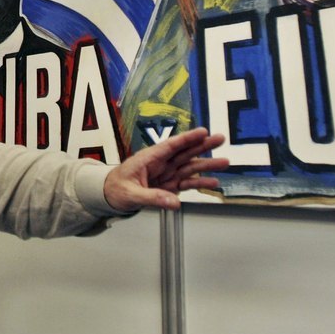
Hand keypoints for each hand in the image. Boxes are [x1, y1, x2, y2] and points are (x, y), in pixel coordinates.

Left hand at [102, 128, 228, 211]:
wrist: (109, 196)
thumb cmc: (116, 189)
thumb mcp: (131, 194)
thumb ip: (152, 198)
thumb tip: (174, 202)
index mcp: (149, 158)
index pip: (171, 145)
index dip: (187, 138)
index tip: (203, 131)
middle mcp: (160, 163)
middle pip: (184, 152)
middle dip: (203, 145)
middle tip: (220, 138)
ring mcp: (166, 174)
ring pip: (189, 167)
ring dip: (207, 164)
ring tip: (225, 162)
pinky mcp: (169, 185)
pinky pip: (187, 183)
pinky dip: (200, 182)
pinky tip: (213, 181)